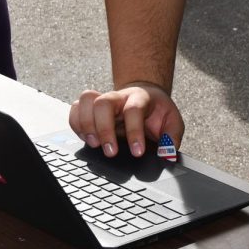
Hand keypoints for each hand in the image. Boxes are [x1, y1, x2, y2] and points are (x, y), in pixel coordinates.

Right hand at [68, 83, 183, 158]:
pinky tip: (86, 138)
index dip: (134, 132)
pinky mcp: (91, 107)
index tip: (137, 152)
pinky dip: (76, 124)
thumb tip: (166, 153)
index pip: (134, 110)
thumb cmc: (157, 111)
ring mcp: (103, 100)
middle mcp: (119, 97)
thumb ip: (172, 137)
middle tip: (110, 151)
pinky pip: (76, 109)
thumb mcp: (173, 121)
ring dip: (86, 124)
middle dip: (104, 129)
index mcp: (140, 98)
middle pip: (103, 103)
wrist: (146, 95)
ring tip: (94, 144)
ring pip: (86, 101)